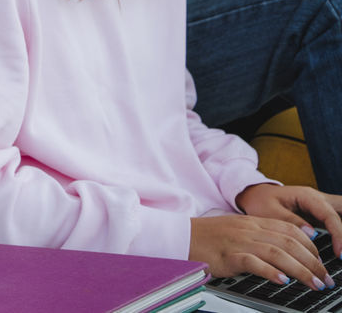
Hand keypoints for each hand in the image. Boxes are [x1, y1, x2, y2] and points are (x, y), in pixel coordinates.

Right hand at [190, 213, 332, 287]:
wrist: (180, 236)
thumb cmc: (209, 238)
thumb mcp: (238, 231)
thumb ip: (261, 236)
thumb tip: (288, 250)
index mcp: (253, 222)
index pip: (291, 230)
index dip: (312, 247)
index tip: (322, 263)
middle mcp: (249, 230)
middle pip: (289, 243)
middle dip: (313, 263)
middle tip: (326, 280)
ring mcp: (238, 242)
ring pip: (277, 253)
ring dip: (301, 270)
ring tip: (314, 284)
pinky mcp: (227, 256)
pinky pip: (253, 262)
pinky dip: (270, 272)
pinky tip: (282, 281)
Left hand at [237, 182, 341, 259]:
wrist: (253, 195)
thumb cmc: (259, 201)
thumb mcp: (269, 211)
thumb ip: (290, 221)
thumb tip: (312, 234)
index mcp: (307, 197)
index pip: (330, 216)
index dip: (339, 235)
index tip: (340, 254)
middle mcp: (318, 199)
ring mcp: (321, 205)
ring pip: (341, 213)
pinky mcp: (320, 214)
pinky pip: (336, 219)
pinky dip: (339, 231)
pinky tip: (340, 245)